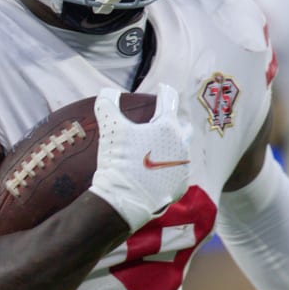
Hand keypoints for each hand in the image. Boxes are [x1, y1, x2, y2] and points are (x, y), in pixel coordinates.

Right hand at [87, 84, 194, 229]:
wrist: (124, 200)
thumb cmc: (119, 162)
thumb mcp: (111, 130)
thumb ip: (108, 106)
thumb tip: (106, 93)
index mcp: (168, 127)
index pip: (169, 100)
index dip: (164, 92)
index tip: (162, 89)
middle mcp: (181, 145)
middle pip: (182, 126)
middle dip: (173, 123)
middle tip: (161, 123)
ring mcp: (182, 167)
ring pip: (181, 151)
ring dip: (171, 148)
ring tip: (158, 150)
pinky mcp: (180, 186)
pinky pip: (177, 173)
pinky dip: (169, 170)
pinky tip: (158, 172)